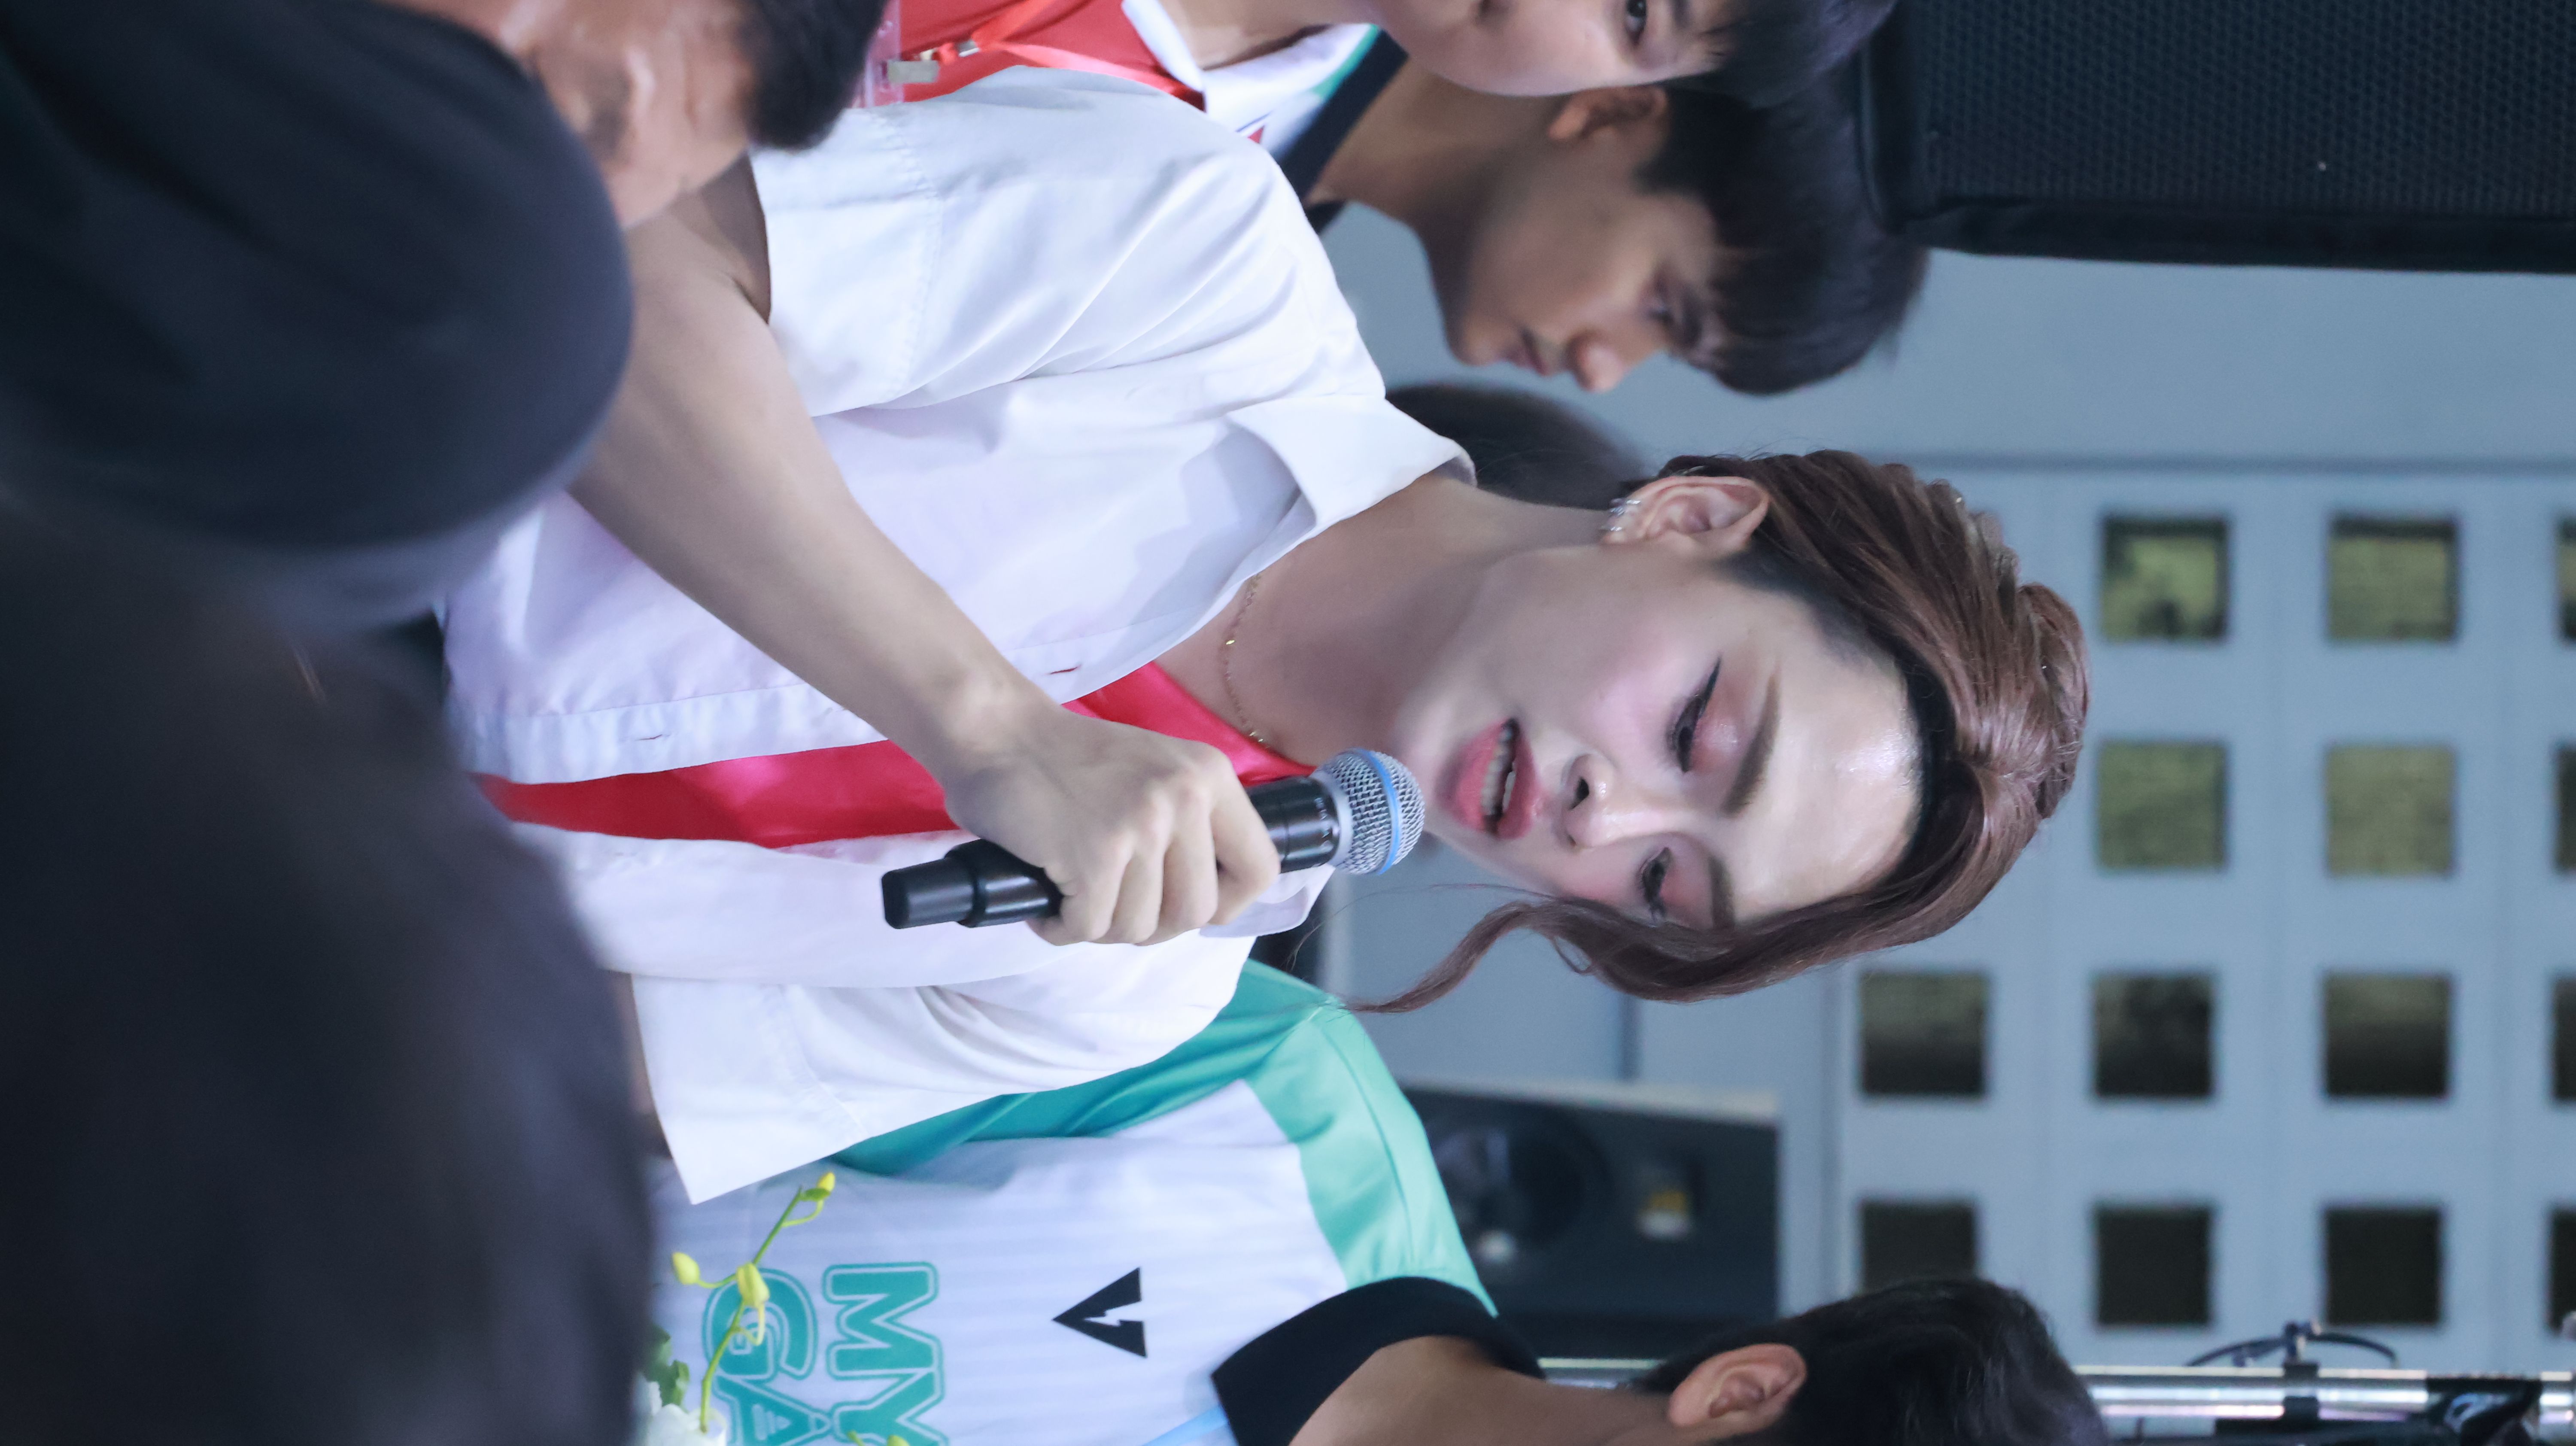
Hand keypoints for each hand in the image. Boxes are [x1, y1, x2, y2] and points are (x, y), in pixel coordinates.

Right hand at [932, 704, 1279, 945]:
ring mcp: (1141, 825)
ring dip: (1099, 925)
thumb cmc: (1067, 761)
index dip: (1225, 903)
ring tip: (1071, 893)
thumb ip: (1190, 825)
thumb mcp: (1156, 774)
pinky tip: (1045, 903)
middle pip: (1196, 912)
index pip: (1259, 868)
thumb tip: (1207, 906)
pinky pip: (1089, 928)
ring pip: (1139, 927)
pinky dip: (1060, 927)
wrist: (997, 731)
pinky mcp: (1094, 855)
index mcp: (1210, 777)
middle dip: (1151, 924)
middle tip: (1109, 904)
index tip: (1183, 903)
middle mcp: (1185, 798)